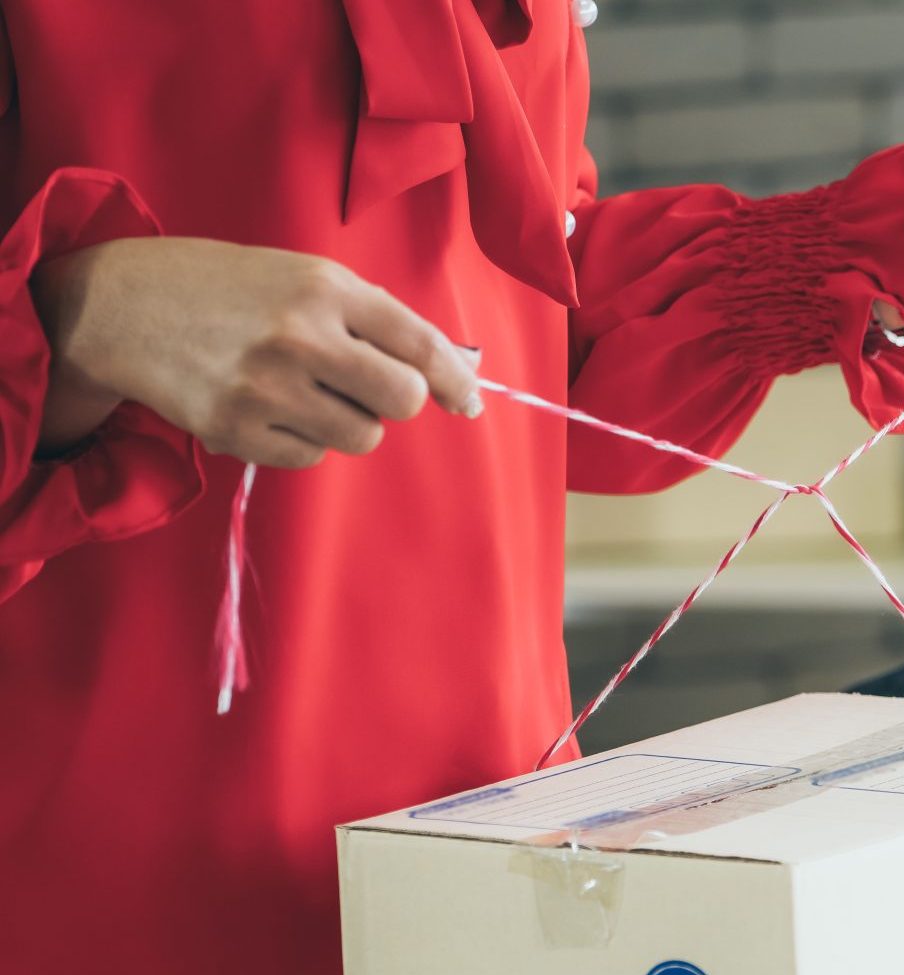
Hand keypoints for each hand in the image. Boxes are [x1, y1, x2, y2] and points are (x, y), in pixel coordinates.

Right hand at [31, 237, 481, 465]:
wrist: (122, 305)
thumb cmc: (229, 289)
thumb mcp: (302, 276)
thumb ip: (373, 316)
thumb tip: (451, 369)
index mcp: (325, 288)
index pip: (419, 344)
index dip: (455, 379)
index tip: (469, 402)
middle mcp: (300, 337)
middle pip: (402, 400)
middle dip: (396, 400)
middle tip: (365, 385)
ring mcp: (266, 387)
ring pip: (362, 436)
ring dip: (347, 420)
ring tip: (303, 389)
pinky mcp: (236, 430)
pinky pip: (311, 456)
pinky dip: (302, 438)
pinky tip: (267, 406)